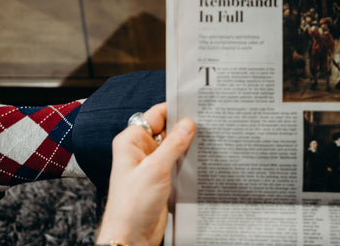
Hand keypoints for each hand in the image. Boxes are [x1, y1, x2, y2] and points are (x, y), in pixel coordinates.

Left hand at [96, 103, 195, 245]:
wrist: (131, 235)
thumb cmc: (132, 205)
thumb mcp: (155, 169)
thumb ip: (173, 144)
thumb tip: (187, 124)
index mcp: (131, 141)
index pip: (154, 115)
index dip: (173, 110)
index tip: (194, 106)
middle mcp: (139, 151)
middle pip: (165, 130)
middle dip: (184, 128)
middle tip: (206, 124)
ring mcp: (150, 165)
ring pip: (172, 147)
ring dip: (187, 147)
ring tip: (208, 142)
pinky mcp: (160, 179)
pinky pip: (176, 163)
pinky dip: (187, 161)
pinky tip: (202, 161)